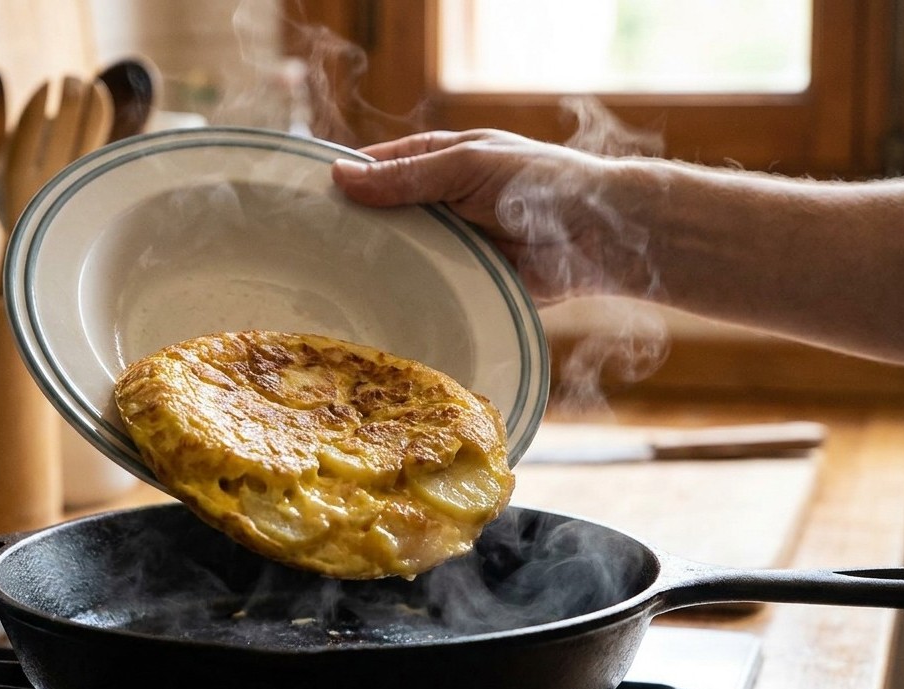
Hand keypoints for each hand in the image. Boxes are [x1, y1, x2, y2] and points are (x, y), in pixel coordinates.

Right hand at [331, 129, 654, 304]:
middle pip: (386, 218)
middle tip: (307, 253)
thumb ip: (407, 177)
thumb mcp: (466, 167)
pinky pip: (431, 291)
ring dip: (378, 270)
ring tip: (328, 286)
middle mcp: (444, 206)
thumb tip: (340, 177)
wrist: (600, 236)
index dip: (346, 182)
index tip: (303, 202)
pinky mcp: (470, 284)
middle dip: (355, 232)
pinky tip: (373, 311)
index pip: (380, 169)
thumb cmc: (539, 183)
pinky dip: (408, 299)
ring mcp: (455, 247)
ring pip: (404, 258)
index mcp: (442, 163)